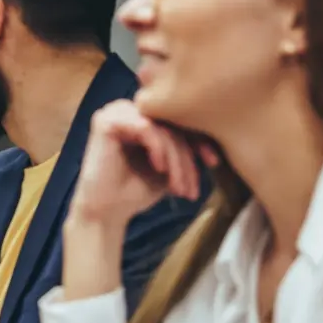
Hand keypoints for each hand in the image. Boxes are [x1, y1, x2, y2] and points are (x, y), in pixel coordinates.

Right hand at [70, 100, 216, 226]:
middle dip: (186, 157)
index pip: (177, 120)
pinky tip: (159, 169)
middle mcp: (128, 109)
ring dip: (175, 158)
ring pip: (161, 127)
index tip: (213, 163)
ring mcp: (115, 113)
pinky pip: (145, 128)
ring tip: (176, 185)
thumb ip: (185, 148)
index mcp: (141, 117)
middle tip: (190, 187)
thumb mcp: (169, 166)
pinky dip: (158, 149)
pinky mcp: (106, 122)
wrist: (106, 213)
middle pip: (171, 124)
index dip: (199, 140)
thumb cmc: (135, 192)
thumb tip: (217, 138)